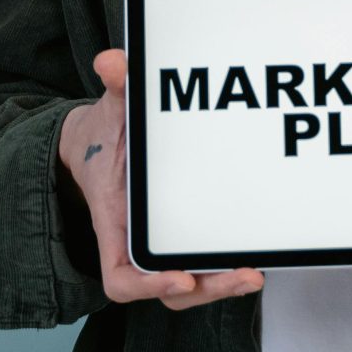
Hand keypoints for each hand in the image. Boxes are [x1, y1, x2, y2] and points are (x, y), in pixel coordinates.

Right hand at [60, 48, 264, 311]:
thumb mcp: (108, 108)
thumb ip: (115, 87)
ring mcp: (159, 243)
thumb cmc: (102, 135)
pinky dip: (223, 267)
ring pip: (189, 286)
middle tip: (245, 275)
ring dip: (221, 286)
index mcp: (113, 221)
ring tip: (255, 274)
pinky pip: (200, 264)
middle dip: (207, 289)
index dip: (148, 285)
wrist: (96, 144)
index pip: (121, 277)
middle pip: (168, 289)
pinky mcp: (180, 235)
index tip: (180, 276)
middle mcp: (136, 242)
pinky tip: (255, 254)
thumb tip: (113, 62)